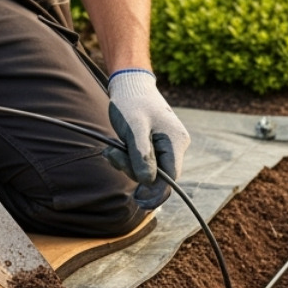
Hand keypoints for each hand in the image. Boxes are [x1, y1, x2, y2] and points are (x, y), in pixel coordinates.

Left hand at [105, 69, 189, 210]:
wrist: (130, 84)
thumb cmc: (132, 103)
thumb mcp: (134, 129)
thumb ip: (141, 156)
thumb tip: (147, 182)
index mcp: (176, 142)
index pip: (171, 178)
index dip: (156, 193)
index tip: (139, 202)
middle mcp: (175, 145)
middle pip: (159, 175)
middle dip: (134, 171)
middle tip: (113, 157)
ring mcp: (166, 145)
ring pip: (149, 169)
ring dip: (127, 164)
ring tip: (111, 150)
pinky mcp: (156, 145)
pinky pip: (144, 161)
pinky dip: (128, 159)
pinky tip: (115, 149)